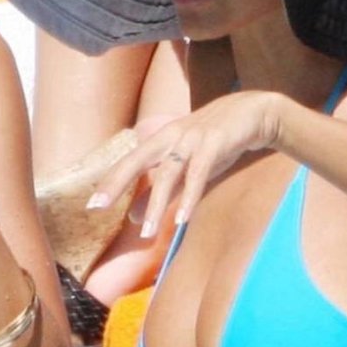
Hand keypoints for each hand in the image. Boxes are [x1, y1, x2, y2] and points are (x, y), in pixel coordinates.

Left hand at [88, 92, 281, 238]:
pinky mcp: (216, 142)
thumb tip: (130, 218)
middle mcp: (171, 136)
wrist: (254, 112)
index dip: (109, 182)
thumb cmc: (215, 142)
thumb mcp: (184, 167)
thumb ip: (159, 191)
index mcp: (160, 140)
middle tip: (97, 207)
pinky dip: (190, 196)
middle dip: (116, 183)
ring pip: (168, 173)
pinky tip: (181, 219)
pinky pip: (199, 173)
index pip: (128, 162)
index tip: (91, 206)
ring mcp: (192, 138)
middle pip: (136, 160)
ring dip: (156, 204)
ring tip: (146, 234)